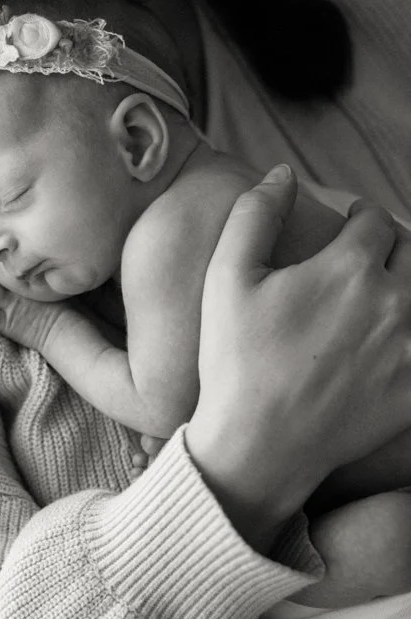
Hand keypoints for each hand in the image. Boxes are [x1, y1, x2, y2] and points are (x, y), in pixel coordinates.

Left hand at [0, 248, 74, 353]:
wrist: (73, 335)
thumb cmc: (77, 316)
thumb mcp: (69, 289)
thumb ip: (57, 277)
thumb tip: (58, 262)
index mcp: (35, 279)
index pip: (15, 259)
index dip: (2, 248)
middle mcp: (21, 290)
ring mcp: (13, 306)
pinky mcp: (8, 323)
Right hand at [187, 165, 410, 551]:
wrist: (259, 445)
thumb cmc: (235, 360)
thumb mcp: (226, 278)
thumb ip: (254, 215)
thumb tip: (281, 173)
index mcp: (349, 267)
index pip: (376, 220)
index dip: (359, 218)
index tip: (347, 227)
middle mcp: (393, 301)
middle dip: (393, 246)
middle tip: (368, 258)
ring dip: (408, 286)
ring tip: (383, 295)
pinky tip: (392, 342)